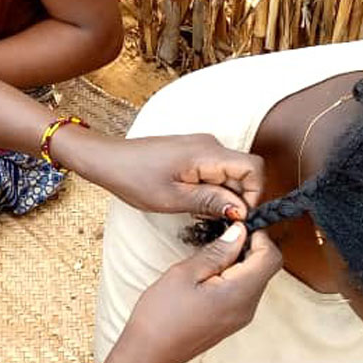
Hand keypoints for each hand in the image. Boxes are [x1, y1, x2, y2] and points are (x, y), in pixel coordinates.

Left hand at [57, 130, 264, 219]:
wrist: (108, 160)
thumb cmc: (133, 178)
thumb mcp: (172, 199)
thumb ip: (211, 202)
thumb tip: (241, 210)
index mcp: (207, 153)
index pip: (254, 168)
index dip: (254, 195)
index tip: (237, 216)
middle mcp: (210, 144)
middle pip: (244, 172)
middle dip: (236, 198)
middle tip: (212, 218)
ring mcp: (202, 146)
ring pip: (230, 173)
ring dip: (222, 196)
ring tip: (197, 211)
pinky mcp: (194, 152)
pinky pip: (216, 171)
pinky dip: (211, 189)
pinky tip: (191, 201)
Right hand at [94, 225, 280, 362]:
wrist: (147, 354)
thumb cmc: (160, 315)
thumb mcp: (185, 274)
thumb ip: (217, 252)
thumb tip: (239, 232)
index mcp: (239, 294)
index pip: (271, 258)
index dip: (258, 237)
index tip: (235, 229)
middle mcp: (247, 309)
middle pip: (265, 269)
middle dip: (248, 248)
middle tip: (217, 240)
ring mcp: (240, 319)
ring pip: (254, 280)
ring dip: (238, 263)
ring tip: (207, 260)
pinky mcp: (231, 323)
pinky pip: (243, 294)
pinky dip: (232, 278)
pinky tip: (206, 277)